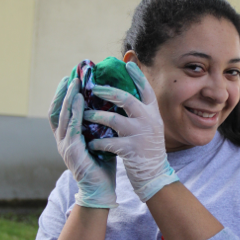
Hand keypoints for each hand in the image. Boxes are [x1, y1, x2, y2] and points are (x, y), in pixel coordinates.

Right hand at [48, 77, 117, 208]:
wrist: (100, 190)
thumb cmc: (102, 165)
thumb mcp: (98, 140)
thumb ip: (97, 125)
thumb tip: (108, 105)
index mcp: (67, 138)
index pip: (60, 112)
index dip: (61, 96)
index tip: (68, 80)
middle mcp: (62, 140)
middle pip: (57, 110)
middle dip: (62, 92)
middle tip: (70, 75)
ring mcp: (64, 145)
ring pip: (62, 115)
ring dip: (67, 97)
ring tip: (74, 82)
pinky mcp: (71, 150)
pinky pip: (72, 126)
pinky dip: (75, 111)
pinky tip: (79, 100)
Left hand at [87, 62, 178, 201]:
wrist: (155, 175)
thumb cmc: (148, 150)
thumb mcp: (151, 127)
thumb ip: (141, 112)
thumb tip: (126, 95)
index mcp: (153, 114)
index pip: (146, 89)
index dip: (137, 76)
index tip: (127, 63)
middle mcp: (148, 121)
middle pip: (126, 99)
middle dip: (107, 92)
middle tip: (93, 88)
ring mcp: (140, 135)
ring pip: (113, 119)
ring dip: (95, 116)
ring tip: (84, 115)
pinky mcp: (131, 150)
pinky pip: (108, 142)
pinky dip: (97, 141)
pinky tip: (90, 142)